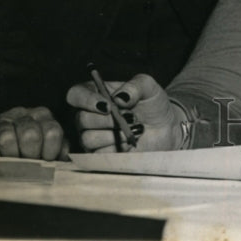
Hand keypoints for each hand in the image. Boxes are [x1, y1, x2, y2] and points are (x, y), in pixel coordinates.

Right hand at [0, 106, 67, 160]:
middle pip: (30, 134)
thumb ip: (59, 152)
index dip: (50, 152)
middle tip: (27, 166)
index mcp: (43, 116)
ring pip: (6, 136)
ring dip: (9, 156)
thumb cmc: (29, 151)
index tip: (45, 162)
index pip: (52, 132)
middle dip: (29, 156)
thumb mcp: (48, 149)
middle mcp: (23, 114)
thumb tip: (63, 162)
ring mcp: (2, 120)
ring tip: (12, 164)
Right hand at [66, 74, 180, 152]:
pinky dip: (118, 147)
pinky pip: (99, 155)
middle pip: (81, 119)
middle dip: (109, 120)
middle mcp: (89, 114)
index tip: (108, 105)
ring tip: (134, 127)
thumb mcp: (148, 86)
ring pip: (89, 138)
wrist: (164, 128)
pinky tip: (130, 141)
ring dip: (116, 134)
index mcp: (95, 93)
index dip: (86, 100)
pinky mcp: (99, 155)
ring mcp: (92, 136)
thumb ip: (134, 86)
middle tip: (130, 116)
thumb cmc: (152, 103)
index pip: (75, 94)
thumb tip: (119, 99)